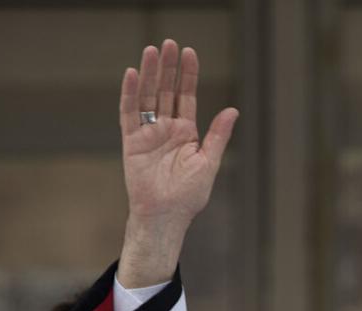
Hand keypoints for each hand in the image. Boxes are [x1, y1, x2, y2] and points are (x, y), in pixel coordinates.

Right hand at [116, 39, 238, 287]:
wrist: (167, 215)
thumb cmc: (189, 196)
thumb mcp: (209, 162)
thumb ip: (218, 135)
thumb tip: (232, 110)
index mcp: (186, 133)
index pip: (186, 96)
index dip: (188, 75)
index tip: (189, 53)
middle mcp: (166, 129)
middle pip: (166, 90)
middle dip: (168, 67)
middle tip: (168, 43)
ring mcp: (148, 134)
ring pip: (148, 97)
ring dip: (150, 74)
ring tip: (152, 51)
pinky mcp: (132, 142)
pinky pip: (129, 113)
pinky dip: (131, 94)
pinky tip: (134, 74)